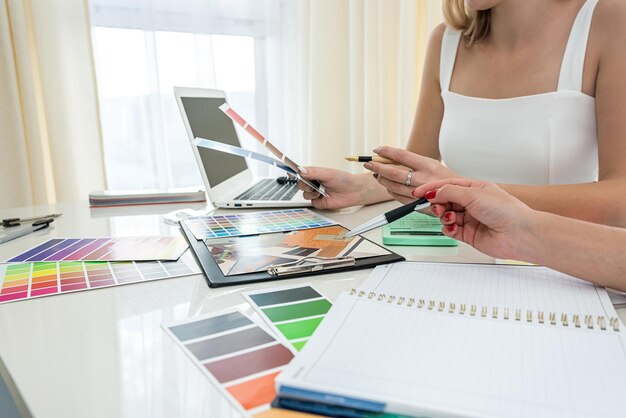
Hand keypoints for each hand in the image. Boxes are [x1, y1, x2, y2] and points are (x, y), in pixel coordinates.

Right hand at [297, 167, 374, 208]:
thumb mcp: (328, 173)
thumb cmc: (344, 180)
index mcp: (315, 173)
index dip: (294, 172)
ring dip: (310, 192)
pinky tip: (323, 196)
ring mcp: (316, 193)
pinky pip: (311, 202)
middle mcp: (314, 183)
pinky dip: (316, 199)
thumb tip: (301, 171)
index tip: (288, 171)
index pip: (301, 172)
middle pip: (300, 184)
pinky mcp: (319, 202)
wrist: (354, 191)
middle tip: (310, 183)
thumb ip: (314, 172)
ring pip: (304, 194)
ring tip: (320, 190)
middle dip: (303, 184)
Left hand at [363, 146, 456, 203]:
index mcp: (427, 165)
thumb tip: (391, 159)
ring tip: (376, 174)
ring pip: (393, 186)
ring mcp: (419, 193)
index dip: (386, 151)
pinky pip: (397, 197)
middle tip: (368, 163)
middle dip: (377, 167)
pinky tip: (387, 185)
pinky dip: (390, 190)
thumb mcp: (433, 165)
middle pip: (393, 171)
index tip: (377, 149)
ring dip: (381, 179)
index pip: (401, 155)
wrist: (460, 197)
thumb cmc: (445, 179)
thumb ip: (414, 163)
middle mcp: (423, 178)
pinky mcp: (417, 205)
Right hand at [412, 178, 535, 259]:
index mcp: (475, 189)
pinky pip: (451, 230)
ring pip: (446, 215)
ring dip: (443, 216)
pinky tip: (451, 227)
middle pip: (445, 201)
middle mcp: (472, 203)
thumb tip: (433, 192)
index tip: (417, 193)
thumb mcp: (473, 194)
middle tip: (434, 206)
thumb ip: (450, 192)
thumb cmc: (505, 211)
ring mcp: (470, 219)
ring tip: (447, 217)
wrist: (519, 234)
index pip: (448, 186)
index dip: (432, 188)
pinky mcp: (469, 234)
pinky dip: (447, 229)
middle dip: (437, 203)